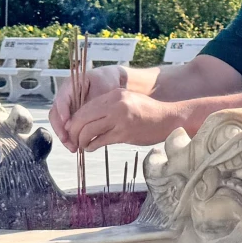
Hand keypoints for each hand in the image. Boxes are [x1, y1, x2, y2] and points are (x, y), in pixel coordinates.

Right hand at [51, 64, 128, 145]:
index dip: (63, 111)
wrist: (110, 81)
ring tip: (72, 147)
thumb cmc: (106, 82)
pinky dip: (69, 136)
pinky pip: (65, 126)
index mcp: (70, 86)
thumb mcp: (102, 87)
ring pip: (58, 122)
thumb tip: (84, 117)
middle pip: (56, 113)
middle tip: (68, 140)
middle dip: (60, 128)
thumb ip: (92, 101)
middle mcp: (64, 96)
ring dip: (64, 135)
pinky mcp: (70, 115)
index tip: (68, 122)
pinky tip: (75, 145)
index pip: (62, 99)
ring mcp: (65, 106)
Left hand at [64, 88, 182, 150]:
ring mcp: (120, 119)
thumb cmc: (149, 112)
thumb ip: (109, 106)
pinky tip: (92, 148)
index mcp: (115, 94)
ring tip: (82, 145)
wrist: (169, 119)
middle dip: (74, 131)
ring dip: (81, 140)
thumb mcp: (128, 100)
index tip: (71, 128)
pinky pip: (100, 141)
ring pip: (89, 130)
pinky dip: (92, 146)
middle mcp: (116, 104)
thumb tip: (87, 118)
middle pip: (83, 118)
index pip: (86, 106)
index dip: (74, 119)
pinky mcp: (124, 133)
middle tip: (73, 139)